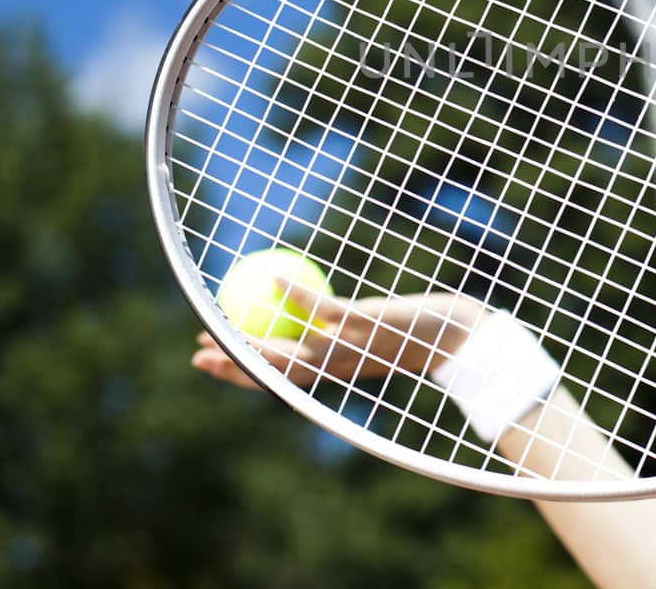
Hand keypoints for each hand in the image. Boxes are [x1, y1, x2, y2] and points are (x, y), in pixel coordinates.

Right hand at [190, 285, 485, 391]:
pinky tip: (274, 278)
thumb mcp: (367, 330)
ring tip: (218, 327)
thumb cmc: (412, 329)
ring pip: (290, 350)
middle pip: (274, 372)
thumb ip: (335, 324)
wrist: (458, 335)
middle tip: (198, 353)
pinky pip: (322, 310)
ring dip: (251, 340)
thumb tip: (302, 303)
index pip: (278, 378)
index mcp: (334, 370)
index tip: (208, 359)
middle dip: (232, 367)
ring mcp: (349, 345)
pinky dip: (296, 295)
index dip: (240, 372)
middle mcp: (337, 365)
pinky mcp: (364, 324)